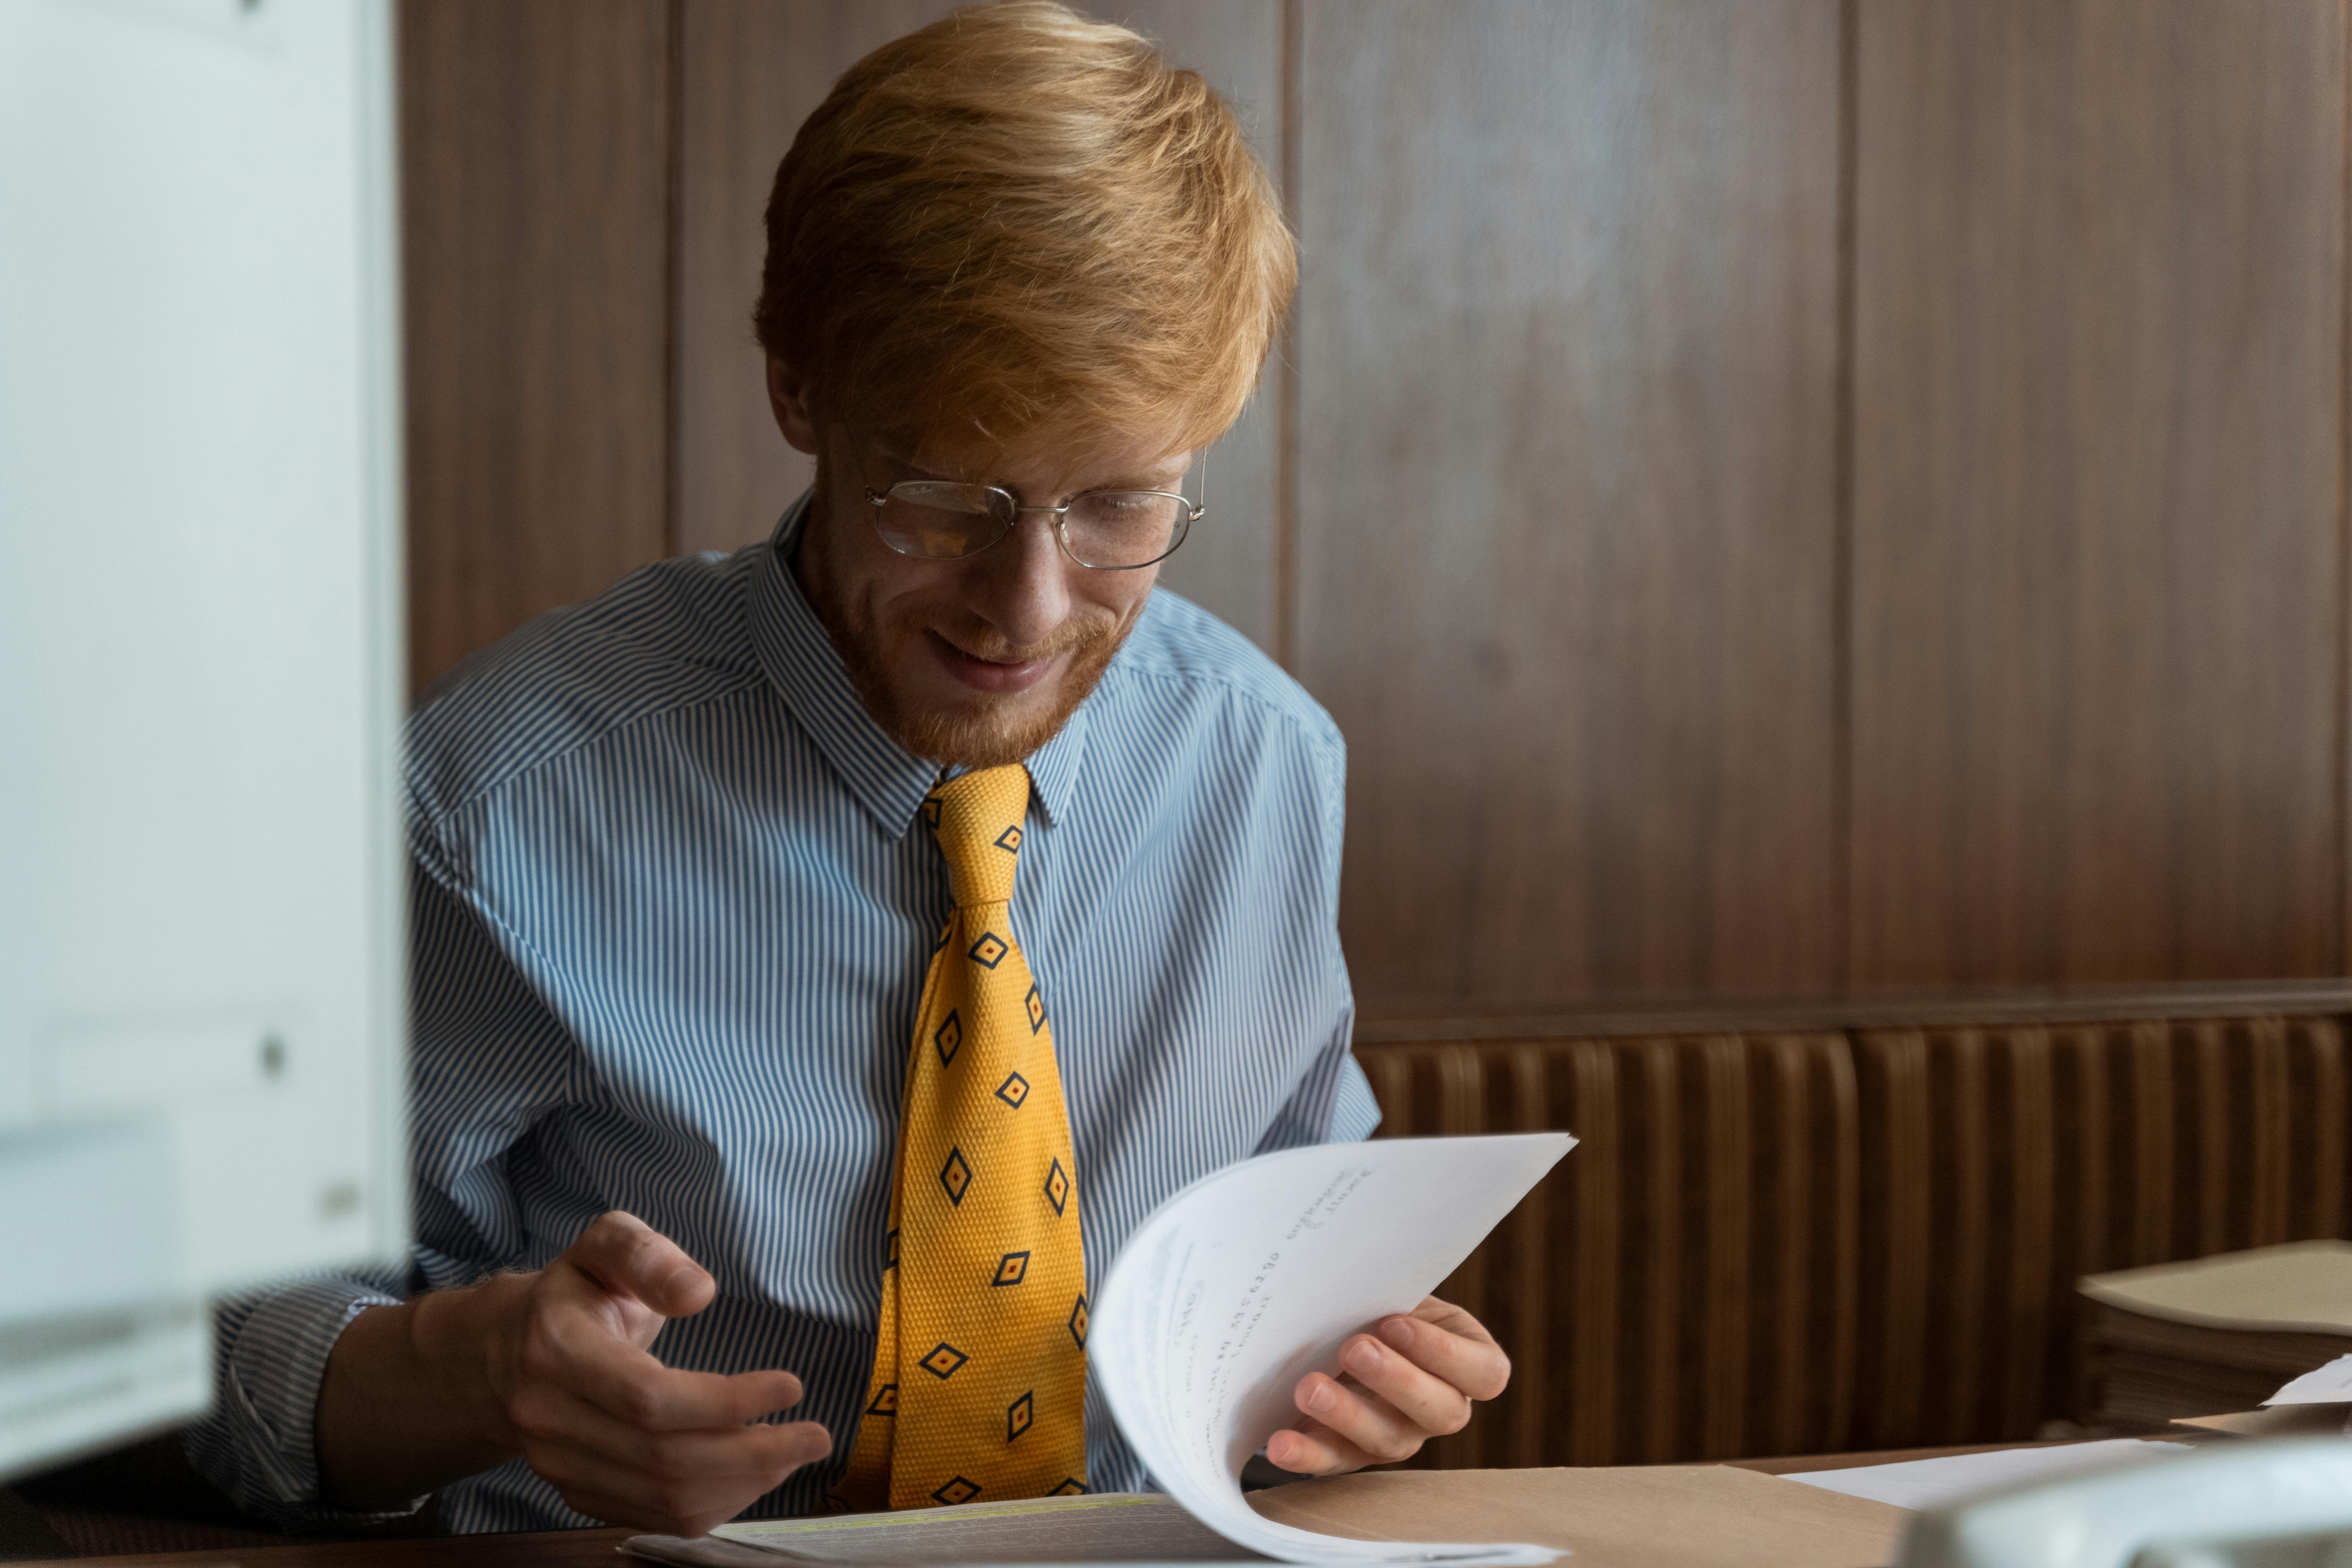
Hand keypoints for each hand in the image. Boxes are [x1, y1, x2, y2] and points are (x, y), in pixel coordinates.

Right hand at [319, 1211, 830, 1535]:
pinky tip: (755, 1473)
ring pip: (663, 1497)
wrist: (512, 1351)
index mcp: (556, 1350)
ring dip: (743, 1483)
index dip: (726, 1401)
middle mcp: (549, 1418)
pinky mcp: (578, 1494)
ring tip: (796, 1451)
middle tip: (816, 1434)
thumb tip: (699, 1292)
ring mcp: (558, 1466)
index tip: (791, 1386)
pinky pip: (656, 1517)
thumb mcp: (608, 1245)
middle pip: (663, 1456)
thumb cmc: (579, 1290)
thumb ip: (649, 1257)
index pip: (649, 1397)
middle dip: (752, 1451)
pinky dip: (716, 1502)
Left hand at [1263, 1296, 1508, 1474]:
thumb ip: (1395, 1294)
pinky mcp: (1354, 1455)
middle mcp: (1441, 1408)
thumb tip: (1362, 1279)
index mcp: (1469, 1363)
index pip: (1483, 1374)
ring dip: (1348, 1414)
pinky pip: (1335, 1461)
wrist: (1344, 1328)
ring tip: (1310, 1388)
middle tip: (1354, 1348)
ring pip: (1387, 1439)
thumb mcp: (1398, 1293)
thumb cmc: (1382, 1305)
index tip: (1395, 1322)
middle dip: (1396, 1380)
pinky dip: (1307, 1454)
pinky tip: (1282, 1443)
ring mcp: (1400, 1436)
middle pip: (1439, 1411)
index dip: (1444, 1353)